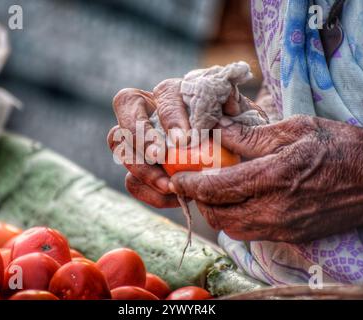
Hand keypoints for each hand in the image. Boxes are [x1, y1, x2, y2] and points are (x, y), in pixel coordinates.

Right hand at [107, 79, 261, 207]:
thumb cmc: (237, 130)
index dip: (170, 114)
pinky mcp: (141, 168)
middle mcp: (152, 109)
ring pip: (118, 143)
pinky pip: (131, 179)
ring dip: (140, 165)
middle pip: (125, 105)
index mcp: (177, 92)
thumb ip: (236, 106)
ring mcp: (141, 139)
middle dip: (140, 133)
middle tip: (161, 156)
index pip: (164, 92)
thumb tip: (227, 103)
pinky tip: (172, 196)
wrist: (234, 156)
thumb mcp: (244, 115)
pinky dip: (147, 190)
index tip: (185, 140)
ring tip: (168, 184)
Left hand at [169, 115, 362, 242]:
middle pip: (218, 213)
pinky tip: (239, 201)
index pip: (217, 187)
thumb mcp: (296, 129)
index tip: (178, 178)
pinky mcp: (290, 233)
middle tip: (194, 182)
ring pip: (231, 228)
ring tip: (215, 191)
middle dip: (200, 199)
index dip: (191, 184)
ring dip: (216, 211)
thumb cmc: (340, 148)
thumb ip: (252, 136)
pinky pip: (250, 232)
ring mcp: (282, 225)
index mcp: (273, 177)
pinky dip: (235, 220)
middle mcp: (274, 208)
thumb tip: (218, 132)